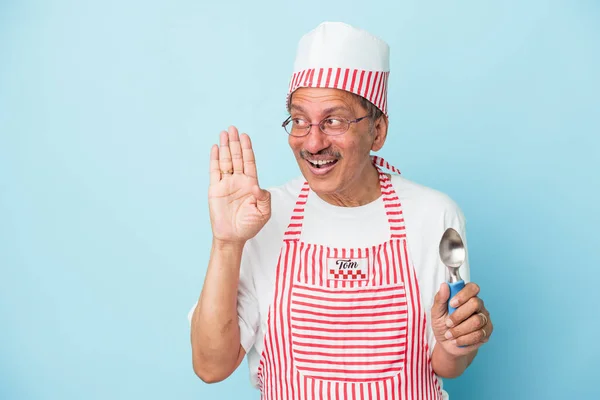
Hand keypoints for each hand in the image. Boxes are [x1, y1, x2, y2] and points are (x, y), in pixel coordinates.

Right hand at [208, 126, 270, 243]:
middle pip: (237, 157)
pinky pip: (214, 171)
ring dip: (225, 147)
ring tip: (224, 133)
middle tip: (233, 128)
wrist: (233, 237)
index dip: (247, 149)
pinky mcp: (215, 189)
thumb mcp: (264, 212)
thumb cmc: (250, 225)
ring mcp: (226, 184)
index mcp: (251, 184)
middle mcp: (238, 181)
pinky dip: (214, 159)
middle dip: (236, 142)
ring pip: (225, 161)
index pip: (249, 162)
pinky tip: (216, 148)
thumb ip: (264, 198)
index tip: (245, 136)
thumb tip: (255, 185)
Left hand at [430, 282, 492, 355]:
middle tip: (448, 323)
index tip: (452, 304)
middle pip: (475, 303)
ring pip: (477, 321)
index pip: (472, 288)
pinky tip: (456, 340)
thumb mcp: (436, 312)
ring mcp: (484, 318)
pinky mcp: (487, 332)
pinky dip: (464, 339)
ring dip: (460, 330)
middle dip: (459, 315)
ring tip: (449, 334)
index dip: (463, 295)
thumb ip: (440, 299)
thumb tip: (444, 285)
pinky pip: (479, 334)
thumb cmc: (442, 325)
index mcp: (466, 297)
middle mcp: (478, 305)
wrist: (446, 344)